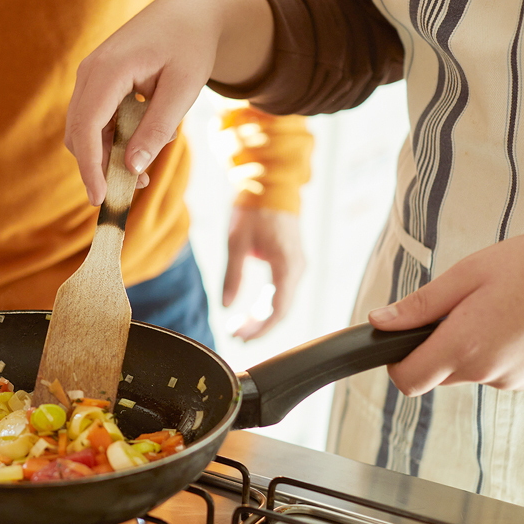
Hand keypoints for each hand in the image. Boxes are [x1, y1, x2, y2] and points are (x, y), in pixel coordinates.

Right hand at [65, 0, 273, 204]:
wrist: (187, 13)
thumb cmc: (190, 46)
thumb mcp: (183, 89)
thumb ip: (156, 128)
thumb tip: (133, 168)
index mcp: (109, 69)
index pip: (88, 127)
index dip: (90, 166)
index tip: (101, 197)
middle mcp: (90, 71)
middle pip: (79, 133)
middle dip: (99, 166)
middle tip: (134, 188)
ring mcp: (89, 76)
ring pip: (83, 129)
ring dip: (106, 154)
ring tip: (143, 163)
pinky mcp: (96, 82)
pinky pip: (93, 120)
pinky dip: (110, 139)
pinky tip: (139, 142)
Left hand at [223, 207, 303, 340]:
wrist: (271, 186)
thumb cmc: (253, 211)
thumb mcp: (236, 242)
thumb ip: (232, 276)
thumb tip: (226, 306)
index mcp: (286, 264)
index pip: (278, 308)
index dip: (261, 328)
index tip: (241, 337)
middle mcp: (297, 268)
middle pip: (280, 309)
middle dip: (257, 327)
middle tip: (234, 336)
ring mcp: (296, 266)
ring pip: (281, 303)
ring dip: (260, 318)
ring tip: (237, 329)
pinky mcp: (290, 264)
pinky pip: (281, 292)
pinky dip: (265, 306)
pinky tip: (248, 315)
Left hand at [369, 234, 523, 395]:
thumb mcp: (468, 274)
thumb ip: (421, 304)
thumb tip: (380, 321)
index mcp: (464, 346)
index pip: (409, 380)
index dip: (397, 362)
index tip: (399, 341)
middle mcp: (487, 372)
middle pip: (437, 373)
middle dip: (436, 346)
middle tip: (459, 308)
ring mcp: (513, 379)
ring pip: (470, 370)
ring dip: (469, 345)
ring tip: (496, 308)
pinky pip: (498, 370)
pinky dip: (497, 349)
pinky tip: (516, 320)